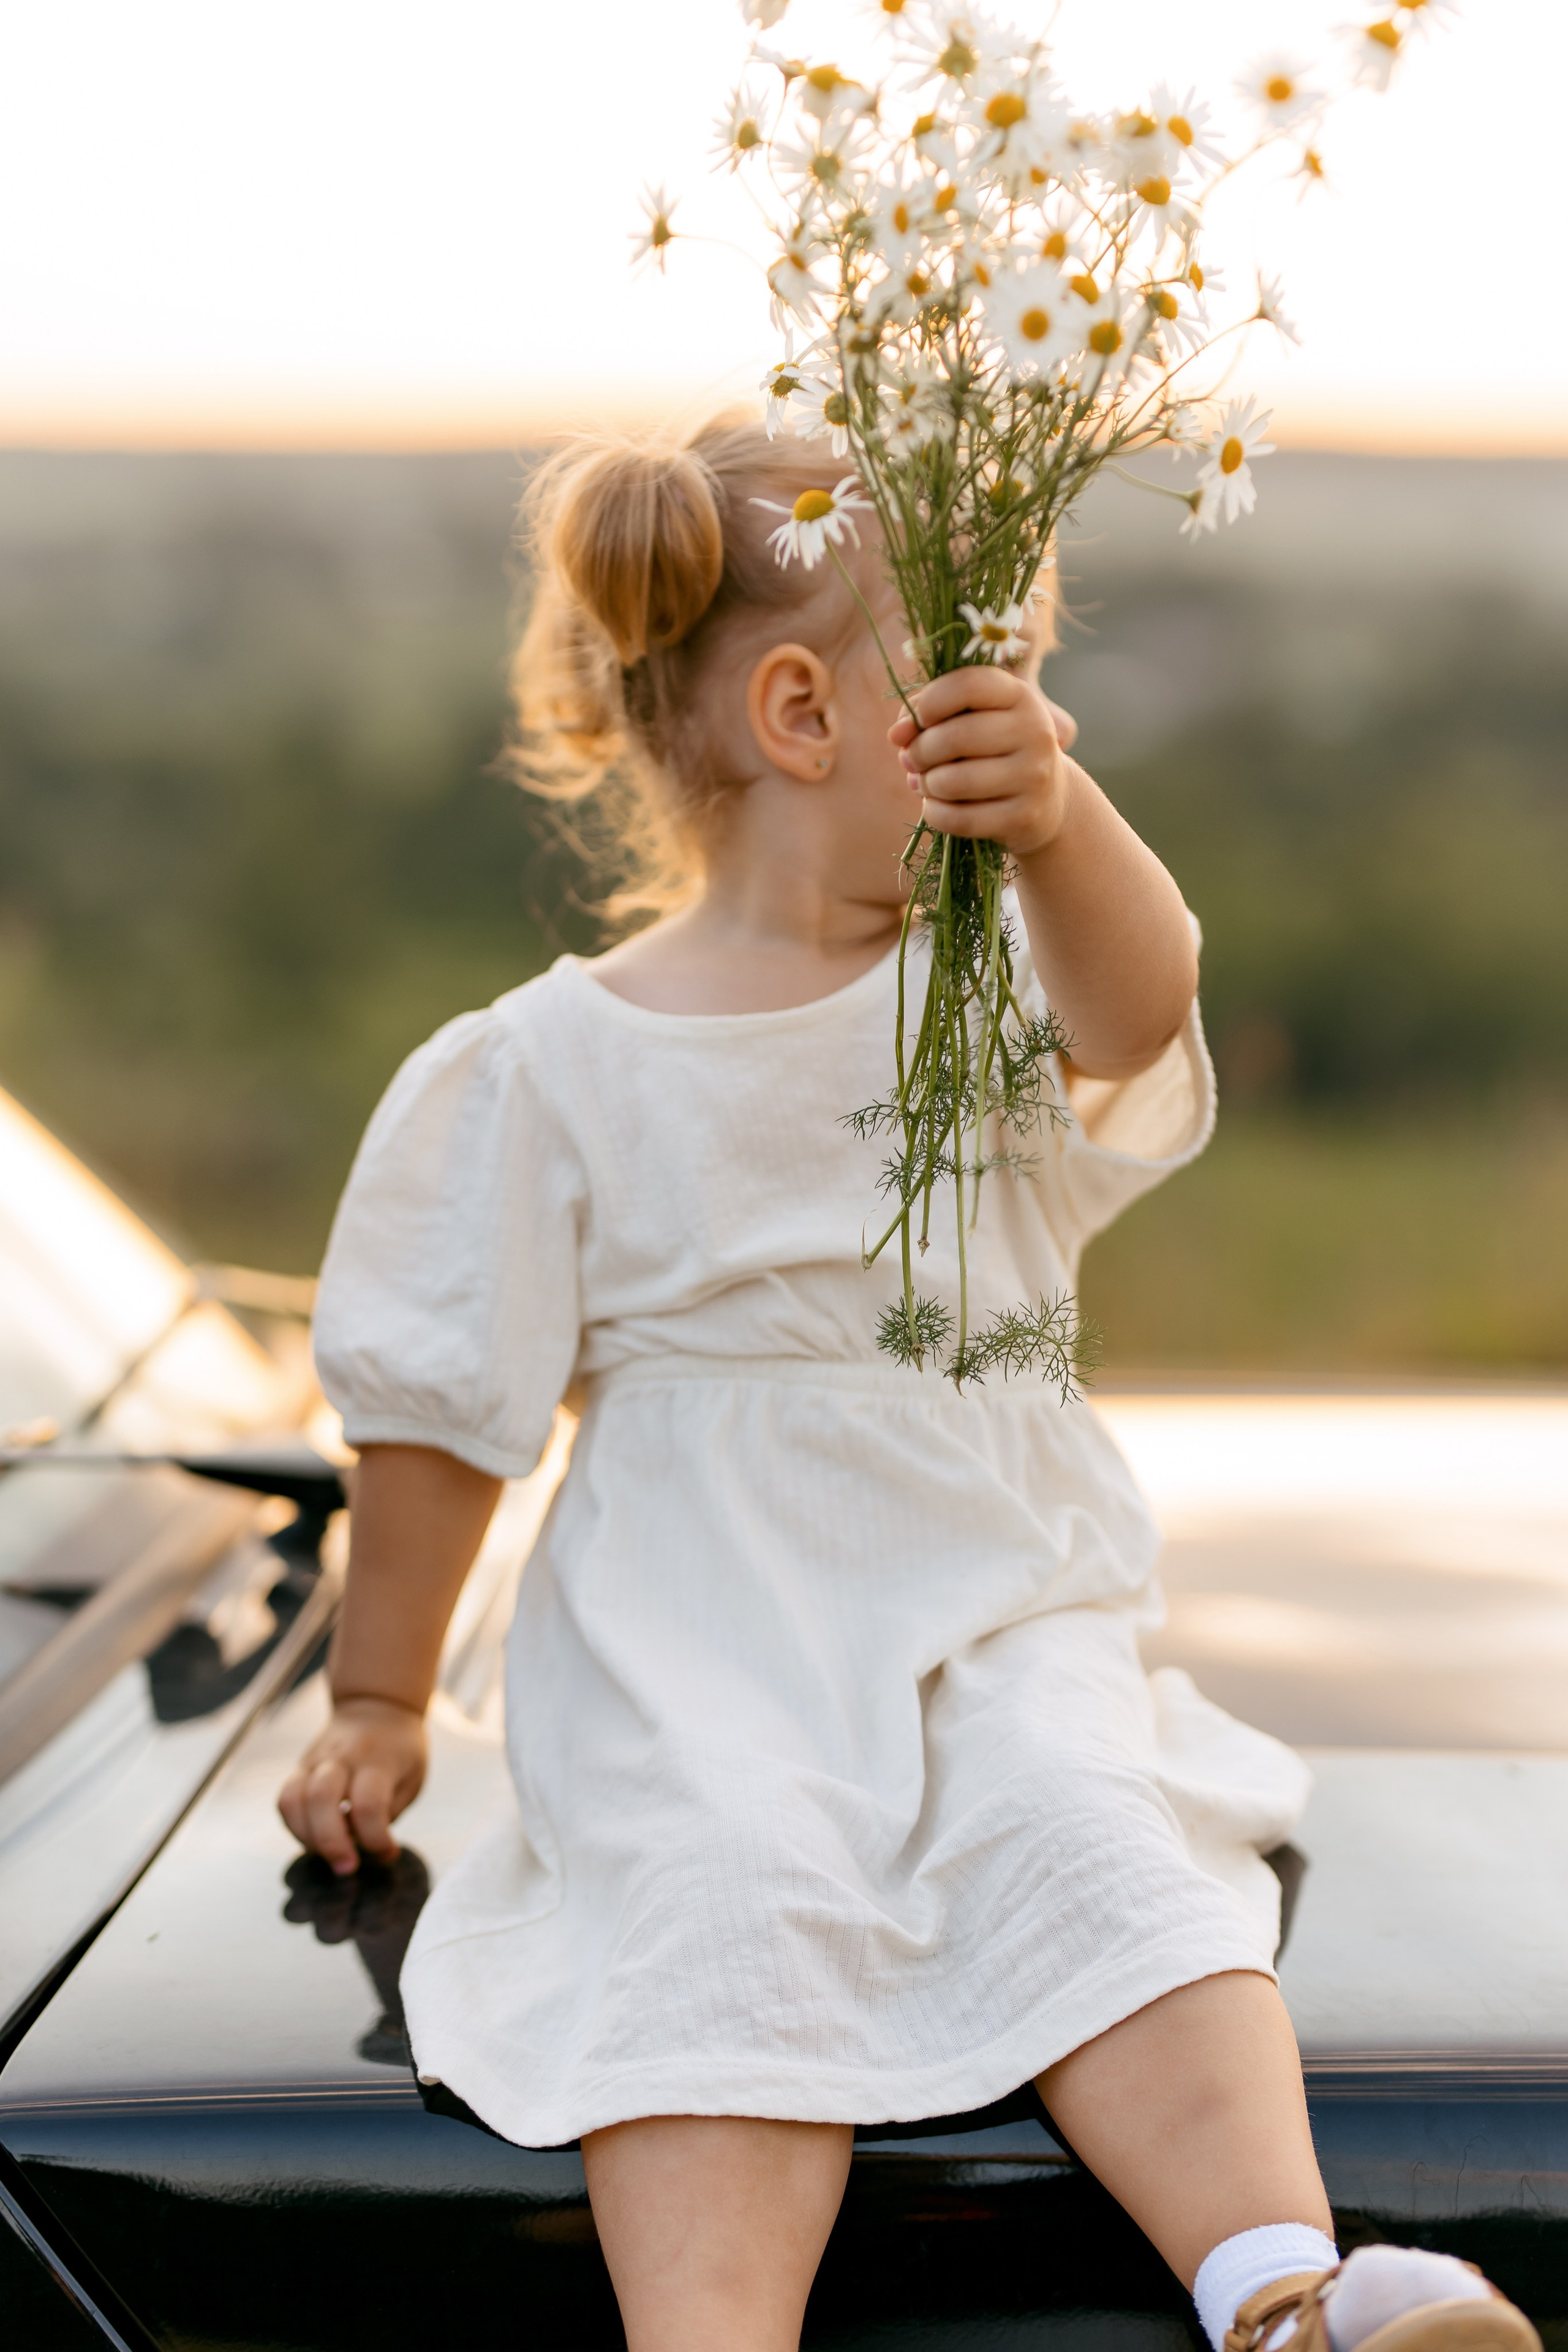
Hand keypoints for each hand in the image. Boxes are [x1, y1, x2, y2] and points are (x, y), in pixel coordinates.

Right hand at [277, 1695, 427, 1876]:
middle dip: (331, 1842)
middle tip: (347, 1867)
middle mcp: (342, 1758)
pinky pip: (285, 1799)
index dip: (375, 1838)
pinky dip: (294, 1826)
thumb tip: (369, 1847)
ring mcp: (316, 1761)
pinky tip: (314, 1839)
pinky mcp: (300, 1767)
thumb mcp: (413, 1775)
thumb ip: (389, 1810)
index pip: (368, 1804)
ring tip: (329, 1855)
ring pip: (293, 1798)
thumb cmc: (401, 1747)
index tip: (388, 1853)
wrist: (376, 1706)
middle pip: (321, 1799)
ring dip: (306, 1837)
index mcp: (378, 1760)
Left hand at [889, 670, 1080, 857]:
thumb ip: (928, 713)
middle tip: (913, 759)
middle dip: (920, 751)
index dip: (931, 701)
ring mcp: (1034, 776)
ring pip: (953, 782)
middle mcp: (1034, 732)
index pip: (968, 684)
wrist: (1046, 801)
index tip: (920, 719)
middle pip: (955, 737)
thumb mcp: (970, 719)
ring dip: (927, 784)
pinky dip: (935, 814)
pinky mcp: (1025, 817)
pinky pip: (960, 819)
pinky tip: (935, 807)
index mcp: (1020, 696)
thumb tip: (897, 734)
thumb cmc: (993, 751)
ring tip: (928, 784)